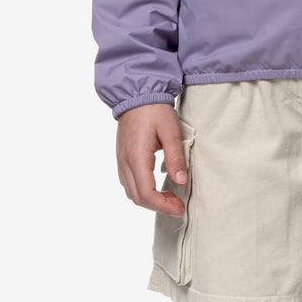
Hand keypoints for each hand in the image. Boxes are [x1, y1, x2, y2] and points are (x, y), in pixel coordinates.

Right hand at [116, 102, 188, 217]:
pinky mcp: (122, 156)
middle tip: (178, 204)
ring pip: (131, 192)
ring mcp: (121, 160)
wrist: (137, 93)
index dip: (163, 205)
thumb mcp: (170, 130)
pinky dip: (142, 190)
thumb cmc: (155, 109)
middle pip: (137, 197)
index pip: (146, 193)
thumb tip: (181, 181)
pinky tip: (157, 185)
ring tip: (170, 196)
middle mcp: (125, 162)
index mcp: (136, 157)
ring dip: (149, 199)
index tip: (179, 208)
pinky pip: (128, 181)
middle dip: (158, 206)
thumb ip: (175, 157)